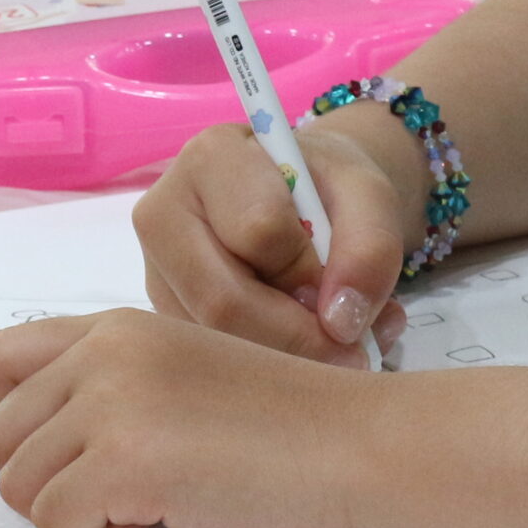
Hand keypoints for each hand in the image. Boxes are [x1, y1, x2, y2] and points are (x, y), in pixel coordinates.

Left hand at [0, 310, 378, 527]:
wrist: (367, 448)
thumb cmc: (290, 433)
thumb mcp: (185, 376)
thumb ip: (113, 387)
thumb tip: (30, 442)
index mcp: (115, 326)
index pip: (1, 361)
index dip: (23, 421)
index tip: (80, 452)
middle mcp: (103, 351)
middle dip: (51, 480)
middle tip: (130, 490)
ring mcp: (110, 402)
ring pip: (16, 486)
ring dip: (76, 514)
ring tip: (153, 504)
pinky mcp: (124, 460)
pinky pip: (56, 524)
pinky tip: (166, 519)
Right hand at [133, 114, 422, 366]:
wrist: (304, 199)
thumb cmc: (329, 188)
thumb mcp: (370, 197)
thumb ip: (371, 248)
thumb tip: (342, 324)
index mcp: (210, 160)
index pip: (258, 231)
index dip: (311, 270)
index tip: (341, 277)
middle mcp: (163, 215)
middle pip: (222, 301)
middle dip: (298, 337)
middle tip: (353, 350)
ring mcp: (156, 272)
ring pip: (215, 341)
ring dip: (288, 358)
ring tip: (339, 340)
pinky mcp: (164, 316)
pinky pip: (213, 360)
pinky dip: (269, 368)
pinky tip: (302, 344)